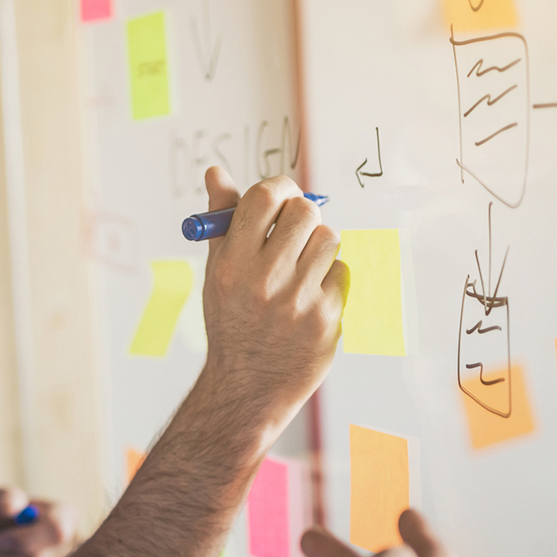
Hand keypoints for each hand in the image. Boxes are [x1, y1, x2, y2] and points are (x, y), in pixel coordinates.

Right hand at [195, 167, 347, 461]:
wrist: (248, 385)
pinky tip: (309, 298)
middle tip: (294, 231)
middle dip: (303, 215)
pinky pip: (341, 272)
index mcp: (232, 263)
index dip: (279, 189)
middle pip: (305, 212)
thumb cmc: (232, 321)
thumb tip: (215, 172)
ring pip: (330, 239)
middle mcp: (264, 280)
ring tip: (300, 268)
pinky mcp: (327, 318)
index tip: (281, 198)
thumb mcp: (216, 270)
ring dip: (318, 246)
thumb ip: (222, 219)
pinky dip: (329, 279)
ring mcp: (299, 301)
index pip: (264, 197)